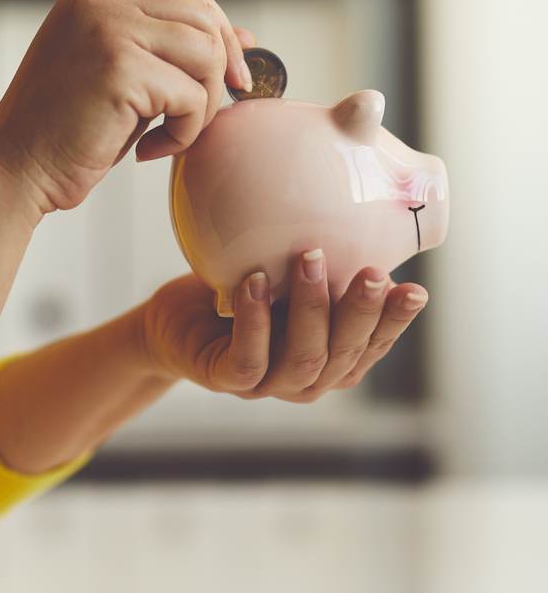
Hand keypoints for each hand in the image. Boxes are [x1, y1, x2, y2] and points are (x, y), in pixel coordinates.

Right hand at [0, 0, 252, 212]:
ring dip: (200, 106)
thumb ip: (167, 48)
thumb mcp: (118, 75)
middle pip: (203, 17)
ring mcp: (108, 29)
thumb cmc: (61, 132)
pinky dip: (183, 133)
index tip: (228, 77)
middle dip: (218, 70)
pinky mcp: (120, 69)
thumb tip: (243, 38)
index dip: (219, 32)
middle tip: (202, 115)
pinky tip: (148, 150)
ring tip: (168, 135)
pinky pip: (191, 96)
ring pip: (205, 54)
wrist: (14, 170)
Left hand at [138, 250, 429, 401]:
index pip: (373, 345)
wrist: (176, 322)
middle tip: (373, 271)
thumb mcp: (288, 278)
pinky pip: (248, 358)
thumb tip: (362, 208)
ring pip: (303, 358)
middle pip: (344, 354)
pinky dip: (254, 320)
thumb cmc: (241, 295)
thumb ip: (325, 266)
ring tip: (309, 259)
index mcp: (332, 359)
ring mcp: (267, 384)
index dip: (395, 322)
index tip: (416, 290)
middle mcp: (307, 379)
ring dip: (311, 308)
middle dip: (361, 312)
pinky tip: (255, 282)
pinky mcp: (226, 379)